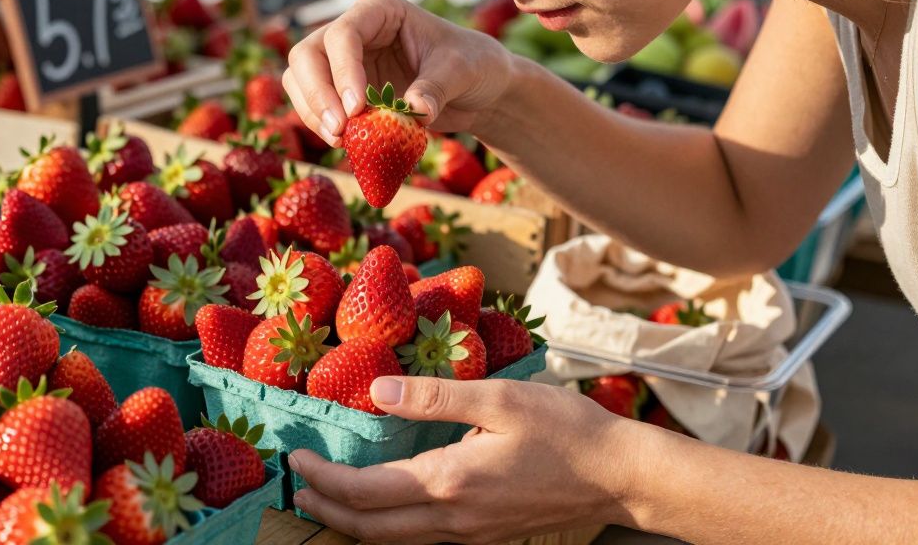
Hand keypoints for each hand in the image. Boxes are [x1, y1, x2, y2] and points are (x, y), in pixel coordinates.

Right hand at [283, 0, 516, 146]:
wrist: (477, 89)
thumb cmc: (473, 65)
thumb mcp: (462, 71)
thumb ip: (436, 87)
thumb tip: (415, 110)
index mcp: (379, 10)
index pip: (343, 35)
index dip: (343, 72)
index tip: (357, 110)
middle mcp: (354, 30)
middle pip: (308, 55)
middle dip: (317, 95)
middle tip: (339, 132)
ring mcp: (342, 61)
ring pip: (300, 79)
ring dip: (312, 112)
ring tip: (341, 142)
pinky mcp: (340, 90)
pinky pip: (312, 104)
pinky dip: (320, 125)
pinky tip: (345, 144)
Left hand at [289, 376, 640, 543]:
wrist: (621, 477)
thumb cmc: (566, 431)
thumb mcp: (499, 399)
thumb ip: (434, 395)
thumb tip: (377, 389)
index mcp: (450, 482)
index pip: (365, 492)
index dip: (323, 480)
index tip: (296, 460)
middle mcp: (454, 519)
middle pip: (370, 528)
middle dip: (327, 509)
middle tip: (296, 488)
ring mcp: (471, 534)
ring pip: (394, 540)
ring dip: (354, 522)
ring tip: (326, 500)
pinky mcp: (486, 535)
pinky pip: (422, 539)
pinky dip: (388, 526)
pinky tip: (385, 505)